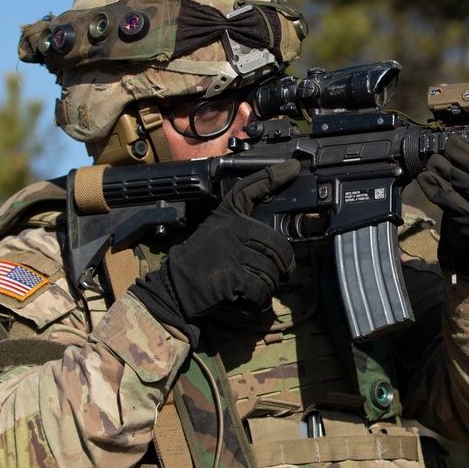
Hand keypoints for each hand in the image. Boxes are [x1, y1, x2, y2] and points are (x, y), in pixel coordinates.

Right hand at [130, 160, 299, 339]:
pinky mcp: (232, 276)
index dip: (273, 176)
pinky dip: (260, 301)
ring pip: (272, 271)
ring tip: (254, 288)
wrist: (175, 288)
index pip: (251, 189)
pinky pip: (262, 289)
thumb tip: (279, 245)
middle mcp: (230, 228)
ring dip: (268, 286)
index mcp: (227, 217)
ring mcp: (231, 251)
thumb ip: (242, 231)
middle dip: (283, 266)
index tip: (293, 167)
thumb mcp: (217, 234)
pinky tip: (251, 300)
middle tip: (281, 275)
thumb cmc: (200, 264)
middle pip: (278, 245)